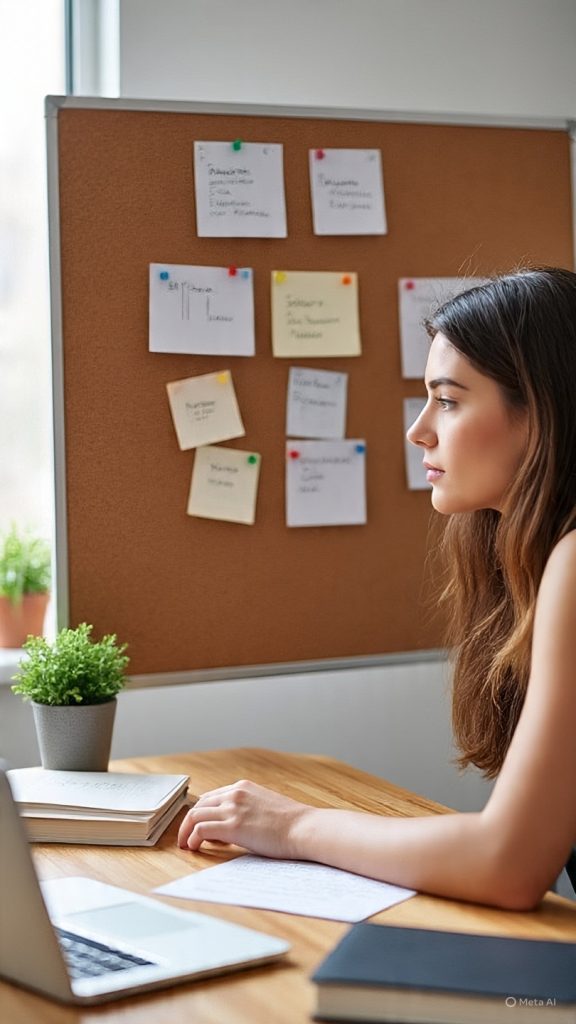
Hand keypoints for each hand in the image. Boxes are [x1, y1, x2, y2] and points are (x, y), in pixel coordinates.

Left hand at [177, 779, 307, 857]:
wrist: (304, 827)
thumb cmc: (292, 822)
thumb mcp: (266, 805)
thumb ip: (249, 809)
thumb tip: (238, 824)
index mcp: (243, 787)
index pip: (212, 797)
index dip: (203, 813)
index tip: (199, 826)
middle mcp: (235, 793)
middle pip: (200, 805)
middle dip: (189, 822)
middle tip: (186, 837)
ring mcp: (232, 809)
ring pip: (195, 815)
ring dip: (186, 831)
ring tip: (186, 844)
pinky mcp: (232, 826)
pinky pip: (201, 829)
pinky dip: (192, 838)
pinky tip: (194, 847)